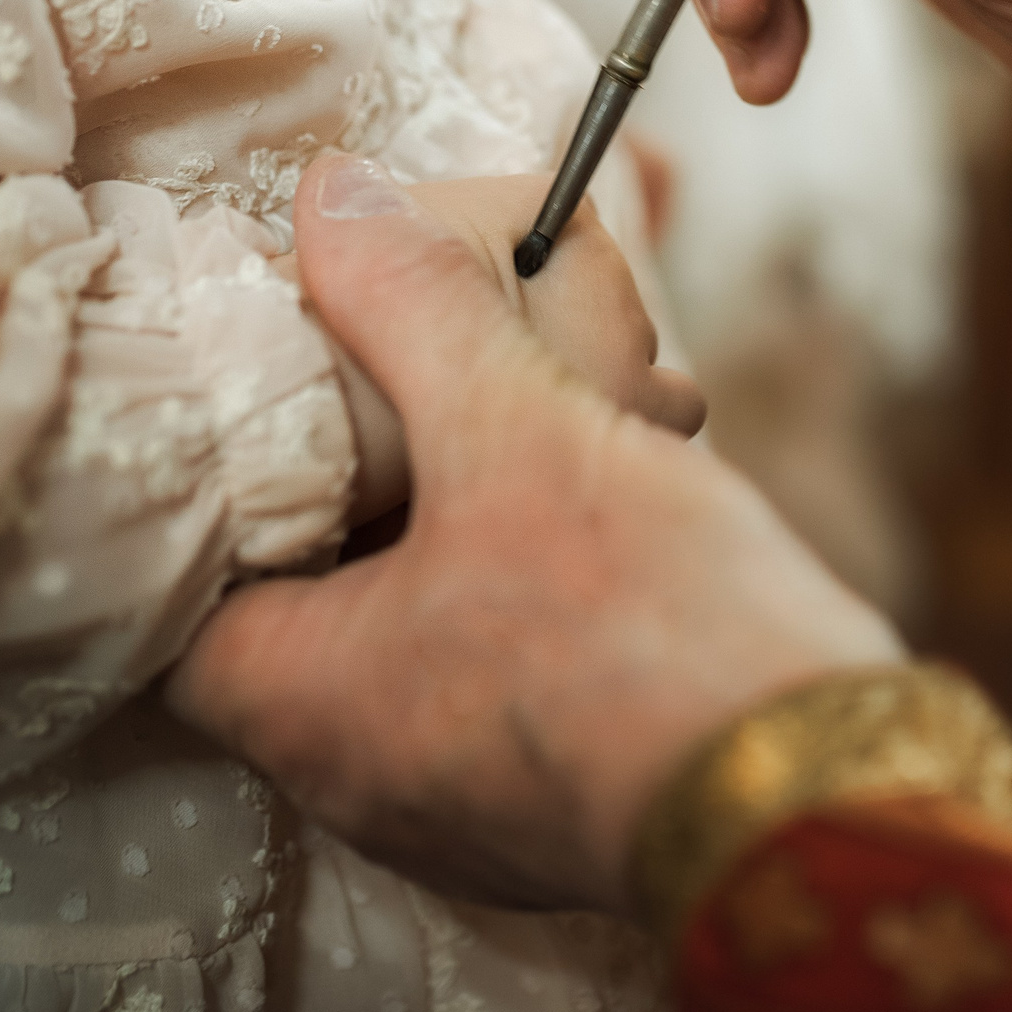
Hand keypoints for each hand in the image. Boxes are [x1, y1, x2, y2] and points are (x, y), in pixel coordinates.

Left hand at [168, 154, 901, 911]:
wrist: (831, 807)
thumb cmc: (654, 635)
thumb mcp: (521, 430)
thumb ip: (412, 306)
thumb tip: (330, 196)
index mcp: (301, 704)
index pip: (180, 597)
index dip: (216, 494)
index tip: (272, 413)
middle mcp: (355, 781)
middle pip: (305, 610)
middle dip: (363, 497)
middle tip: (409, 408)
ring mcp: (456, 815)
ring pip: (416, 645)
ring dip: (463, 541)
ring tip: (526, 448)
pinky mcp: (553, 813)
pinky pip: (502, 689)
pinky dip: (535, 603)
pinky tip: (606, 528)